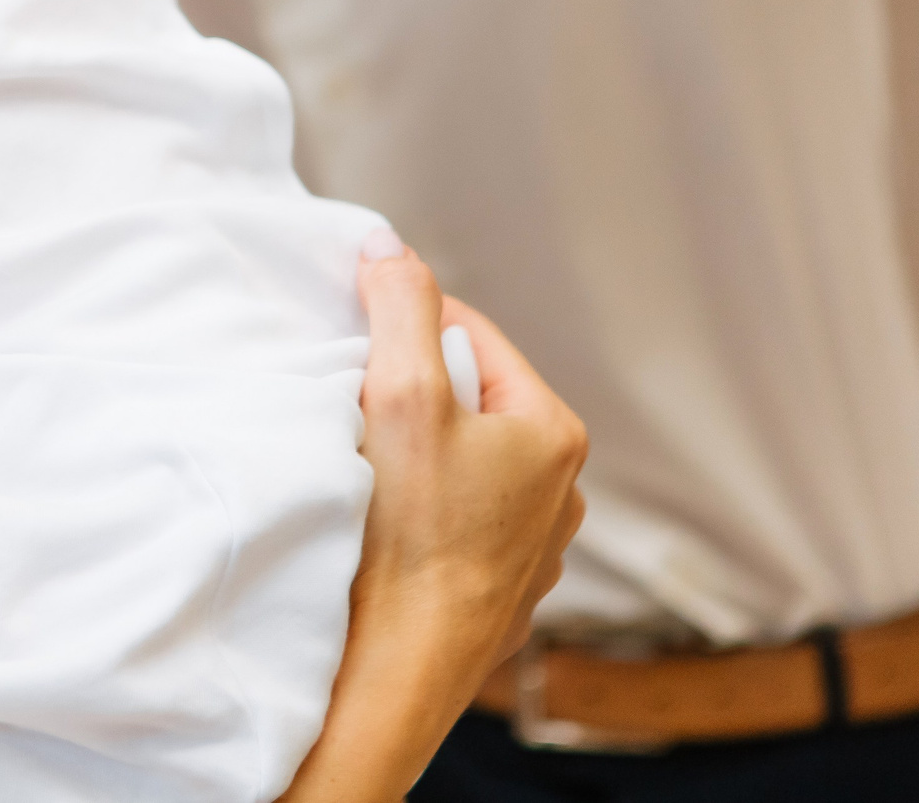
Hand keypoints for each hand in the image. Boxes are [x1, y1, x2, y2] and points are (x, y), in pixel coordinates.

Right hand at [272, 236, 583, 801]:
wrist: (398, 670)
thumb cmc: (407, 536)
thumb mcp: (400, 393)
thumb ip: (400, 308)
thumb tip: (390, 248)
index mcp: (553, 432)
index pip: (472, 335)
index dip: (408, 326)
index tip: (356, 341)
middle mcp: (562, 491)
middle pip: (468, 400)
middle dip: (411, 395)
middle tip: (356, 411)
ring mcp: (534, 549)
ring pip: (462, 464)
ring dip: (415, 456)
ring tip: (367, 472)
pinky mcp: (498, 595)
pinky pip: (456, 523)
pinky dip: (420, 514)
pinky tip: (384, 531)